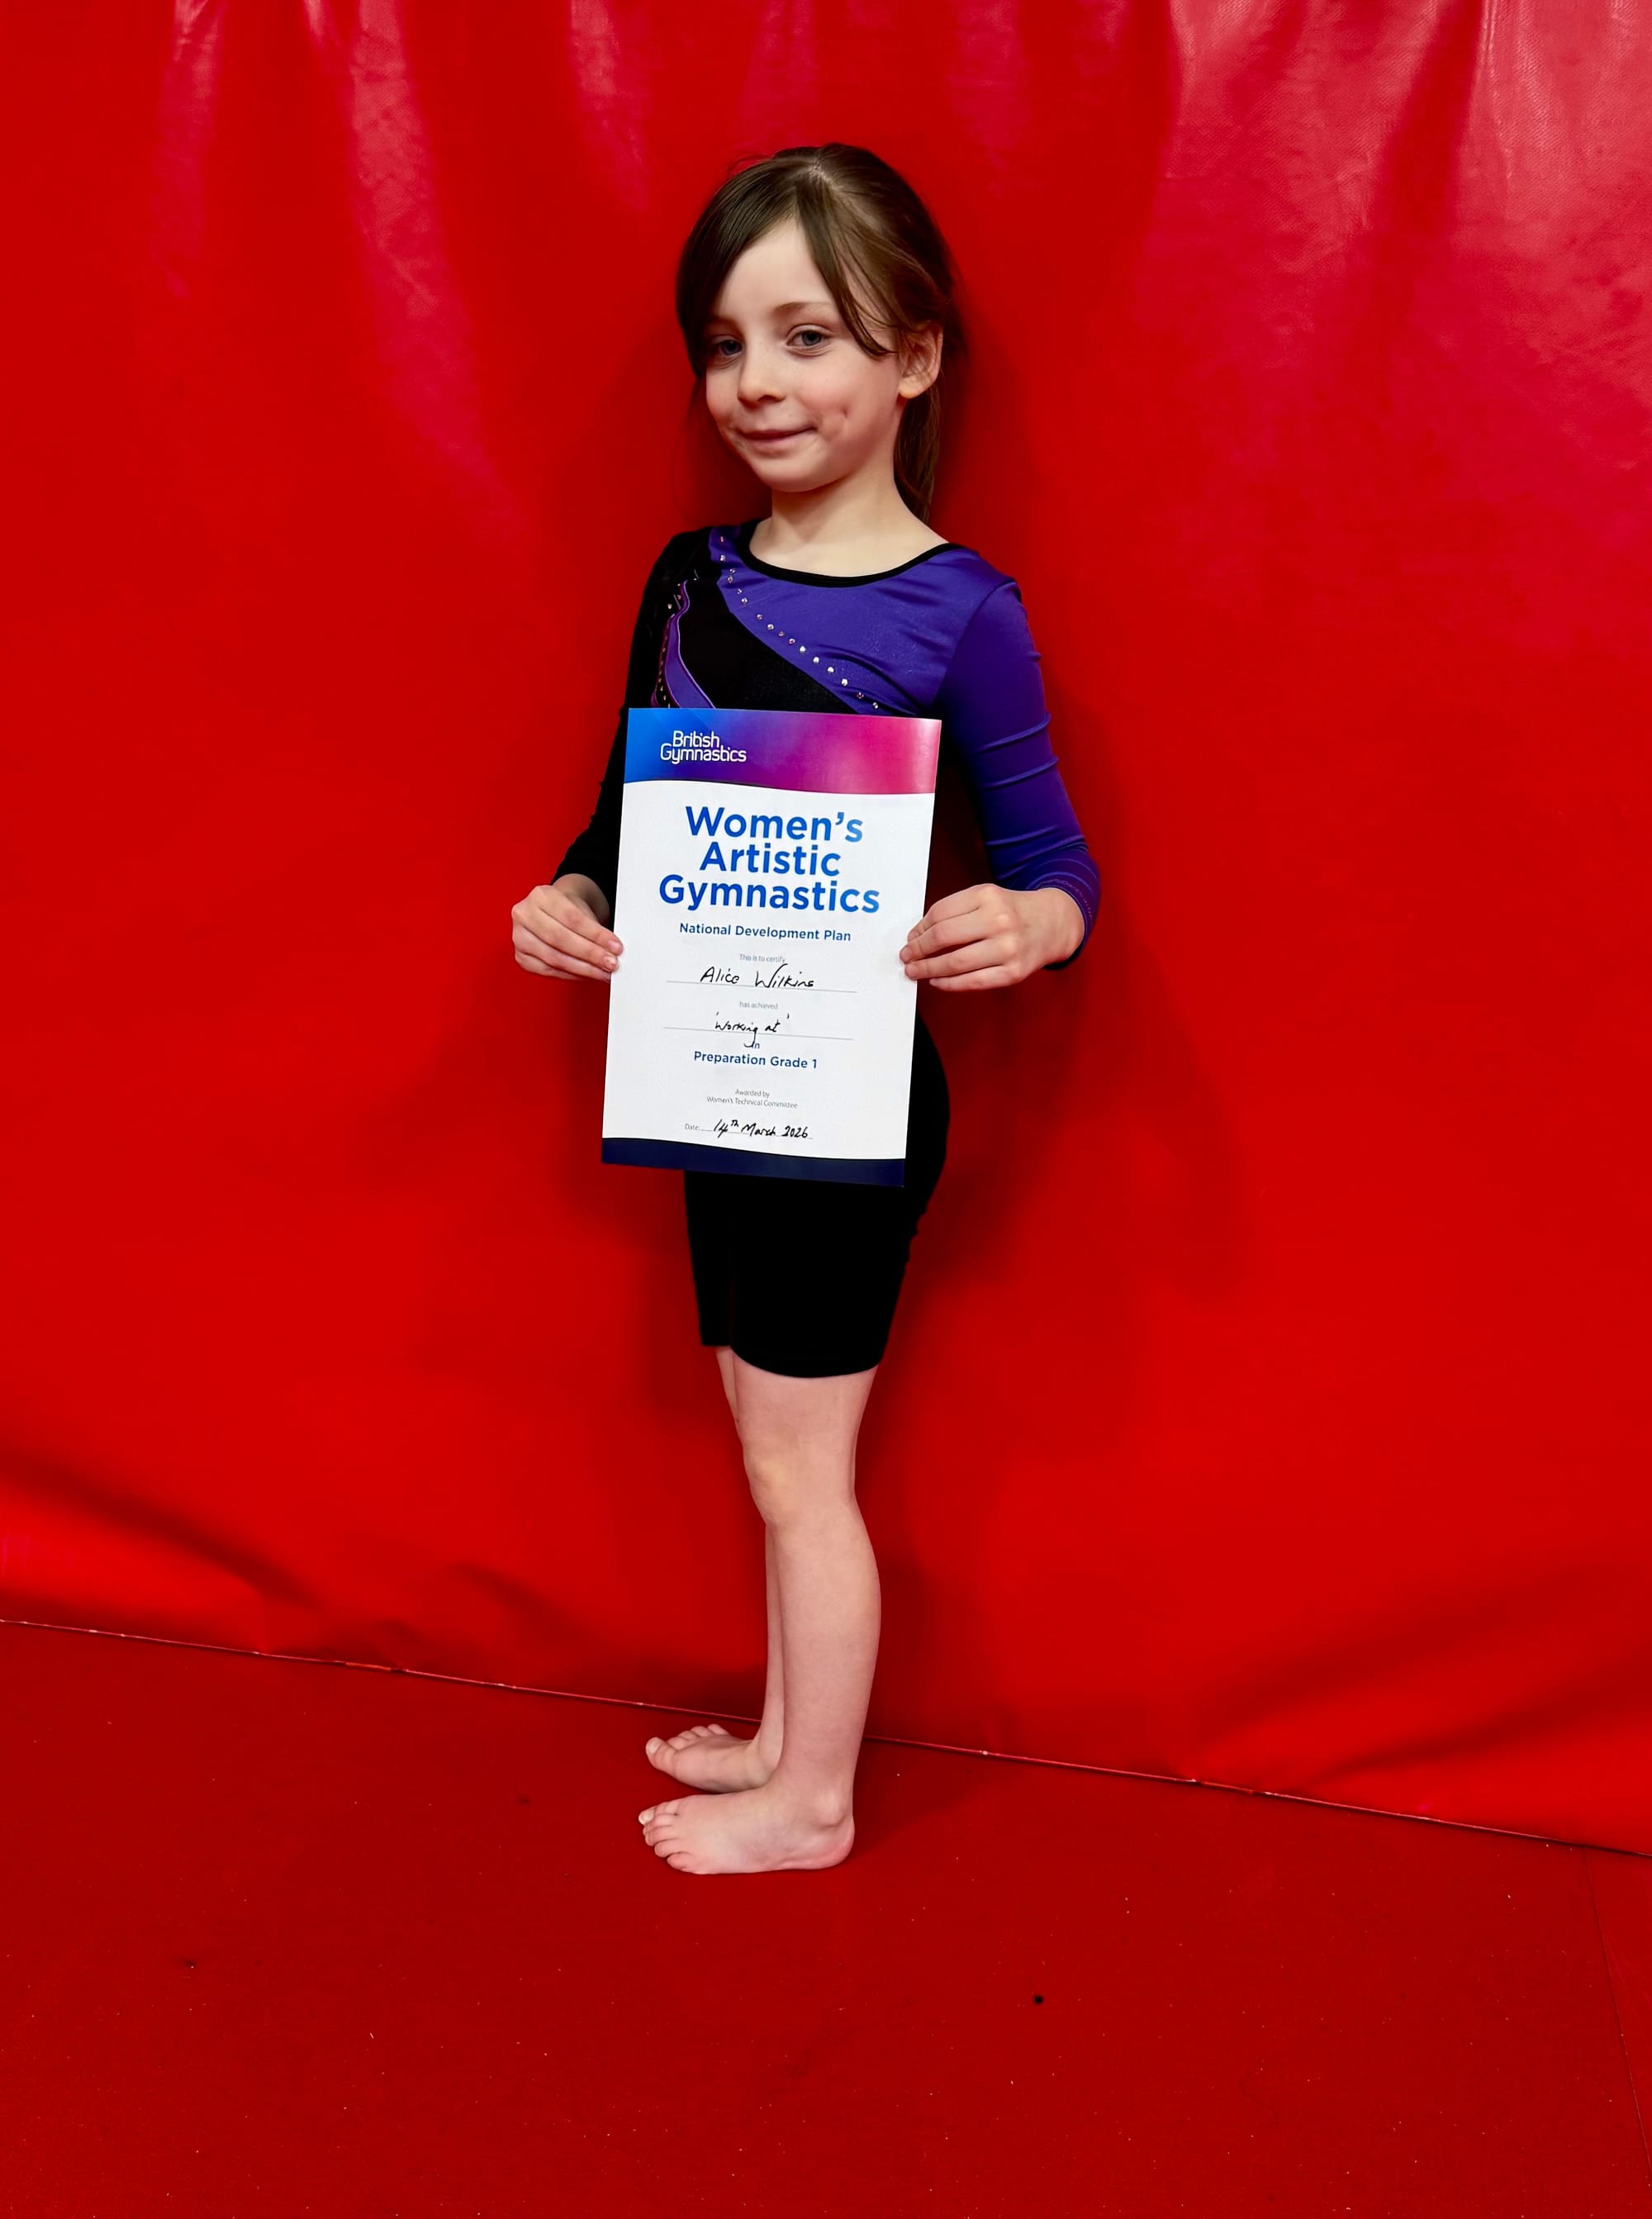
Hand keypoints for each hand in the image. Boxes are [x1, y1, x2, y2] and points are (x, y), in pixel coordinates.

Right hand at [511, 875, 622, 981]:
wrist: (552, 911)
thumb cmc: (567, 910)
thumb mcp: (580, 908)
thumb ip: (594, 928)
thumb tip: (613, 951)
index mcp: (541, 896)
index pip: (572, 918)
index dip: (595, 935)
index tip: (615, 946)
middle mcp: (524, 914)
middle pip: (560, 939)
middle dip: (590, 954)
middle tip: (611, 963)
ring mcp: (519, 936)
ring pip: (553, 958)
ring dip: (583, 968)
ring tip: (602, 972)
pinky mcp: (521, 956)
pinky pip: (547, 970)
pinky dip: (570, 974)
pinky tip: (586, 974)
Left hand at [899, 883, 1082, 989]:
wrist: (1053, 924)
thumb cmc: (1011, 912)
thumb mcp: (985, 898)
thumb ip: (954, 911)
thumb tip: (918, 935)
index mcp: (988, 896)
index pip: (940, 914)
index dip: (919, 929)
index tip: (910, 938)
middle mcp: (999, 920)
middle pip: (944, 937)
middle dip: (918, 950)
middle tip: (906, 957)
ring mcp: (1008, 948)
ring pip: (955, 963)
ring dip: (928, 969)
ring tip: (915, 971)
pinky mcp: (1014, 972)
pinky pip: (972, 982)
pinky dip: (949, 984)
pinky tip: (937, 981)